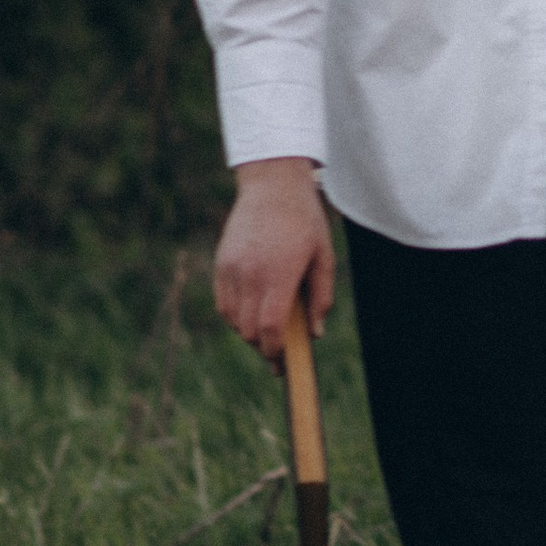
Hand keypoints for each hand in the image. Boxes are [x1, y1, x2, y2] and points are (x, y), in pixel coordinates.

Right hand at [215, 157, 335, 361]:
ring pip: (232, 319)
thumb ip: (320, 297)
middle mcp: (250, 274)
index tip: (283, 362)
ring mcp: (231, 268)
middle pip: (248, 330)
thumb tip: (314, 334)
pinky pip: (223, 302)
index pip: (269, 327)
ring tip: (266, 331)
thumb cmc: (304, 220)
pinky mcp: (221, 263)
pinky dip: (235, 315)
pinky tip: (251, 313)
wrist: (272, 184)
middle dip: (262, 346)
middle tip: (278, 351)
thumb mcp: (324, 256)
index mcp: (279, 274)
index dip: (274, 350)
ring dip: (248, 332)